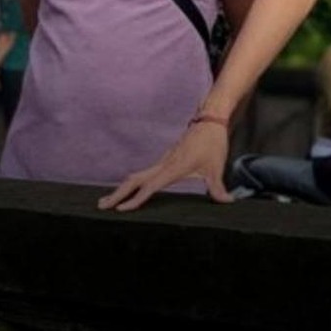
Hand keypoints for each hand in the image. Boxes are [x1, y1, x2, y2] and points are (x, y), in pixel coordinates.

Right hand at [99, 121, 233, 211]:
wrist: (210, 120)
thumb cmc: (213, 143)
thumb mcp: (217, 167)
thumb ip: (218, 188)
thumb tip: (228, 203)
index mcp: (174, 168)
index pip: (150, 186)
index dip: (136, 199)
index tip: (121, 210)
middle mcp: (164, 164)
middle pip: (134, 179)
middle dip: (118, 193)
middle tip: (101, 205)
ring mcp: (163, 160)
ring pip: (137, 175)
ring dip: (122, 188)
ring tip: (108, 202)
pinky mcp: (165, 159)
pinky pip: (144, 173)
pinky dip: (132, 182)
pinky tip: (128, 190)